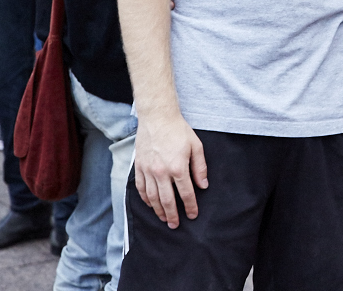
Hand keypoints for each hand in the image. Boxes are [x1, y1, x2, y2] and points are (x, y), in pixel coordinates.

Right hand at [133, 112, 207, 227]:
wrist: (157, 117)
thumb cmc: (179, 130)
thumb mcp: (196, 146)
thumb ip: (200, 168)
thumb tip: (203, 186)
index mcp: (178, 167)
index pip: (186, 193)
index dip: (190, 206)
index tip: (192, 215)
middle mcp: (161, 172)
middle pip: (167, 200)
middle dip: (172, 215)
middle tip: (176, 225)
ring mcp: (148, 170)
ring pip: (152, 198)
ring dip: (158, 211)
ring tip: (164, 219)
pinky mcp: (138, 167)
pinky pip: (140, 188)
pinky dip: (145, 199)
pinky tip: (151, 205)